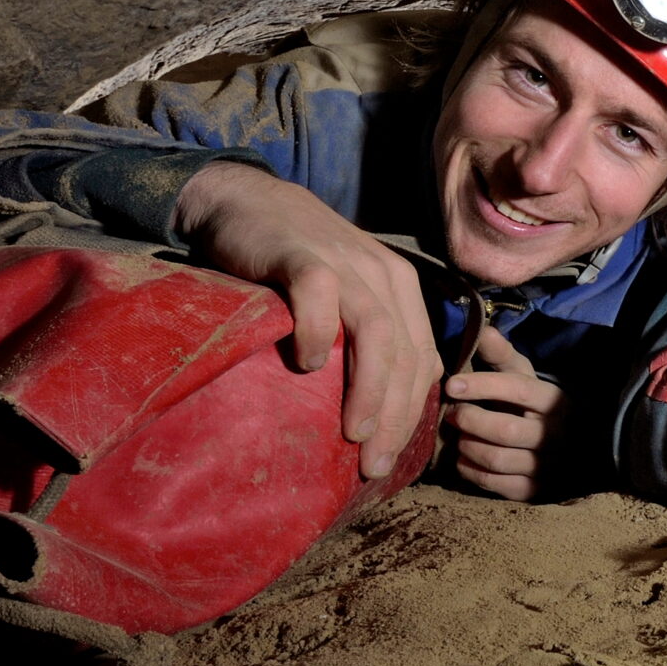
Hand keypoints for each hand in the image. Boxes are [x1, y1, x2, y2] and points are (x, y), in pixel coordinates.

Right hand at [172, 162, 440, 479]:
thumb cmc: (291, 261)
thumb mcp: (343, 295)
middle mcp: (383, 274)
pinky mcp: (304, 256)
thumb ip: (364, 338)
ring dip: (370, 389)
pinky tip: (305, 365)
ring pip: (378, 332)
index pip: (422, 359)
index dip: (413, 414)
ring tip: (354, 432)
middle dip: (397, 416)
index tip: (392, 459)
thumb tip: (379, 410)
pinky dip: (318, 335)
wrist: (244, 200)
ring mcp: (346, 262)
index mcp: (399, 287)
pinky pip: (321, 298)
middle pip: (406, 353)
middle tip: (374, 465)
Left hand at [443, 323, 568, 500]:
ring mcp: (546, 464)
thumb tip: (483, 330)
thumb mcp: (524, 375)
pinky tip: (464, 459)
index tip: (452, 385)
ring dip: (468, 446)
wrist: (568, 443)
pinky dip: (471, 471)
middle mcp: (554, 433)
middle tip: (452, 414)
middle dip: (470, 420)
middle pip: (505, 429)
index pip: (518, 390)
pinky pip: (496, 484)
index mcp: (553, 399)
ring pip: (497, 459)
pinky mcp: (533, 489)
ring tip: (458, 437)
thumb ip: (502, 354)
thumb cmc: (533, 403)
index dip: (483, 386)